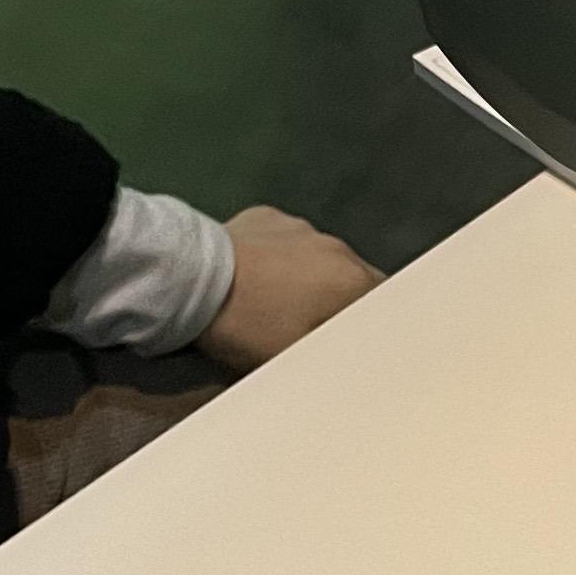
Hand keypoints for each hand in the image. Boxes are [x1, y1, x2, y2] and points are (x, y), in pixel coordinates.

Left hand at [200, 205, 378, 371]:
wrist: (190, 279)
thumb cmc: (249, 324)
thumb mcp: (295, 357)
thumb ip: (334, 355)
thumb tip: (351, 357)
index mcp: (352, 281)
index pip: (385, 303)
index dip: (370, 323)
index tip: (350, 339)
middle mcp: (336, 246)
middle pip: (353, 277)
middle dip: (339, 300)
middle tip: (311, 327)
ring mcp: (299, 226)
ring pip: (318, 257)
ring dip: (308, 277)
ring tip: (275, 301)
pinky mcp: (265, 217)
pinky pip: (284, 241)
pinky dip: (278, 258)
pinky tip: (254, 277)